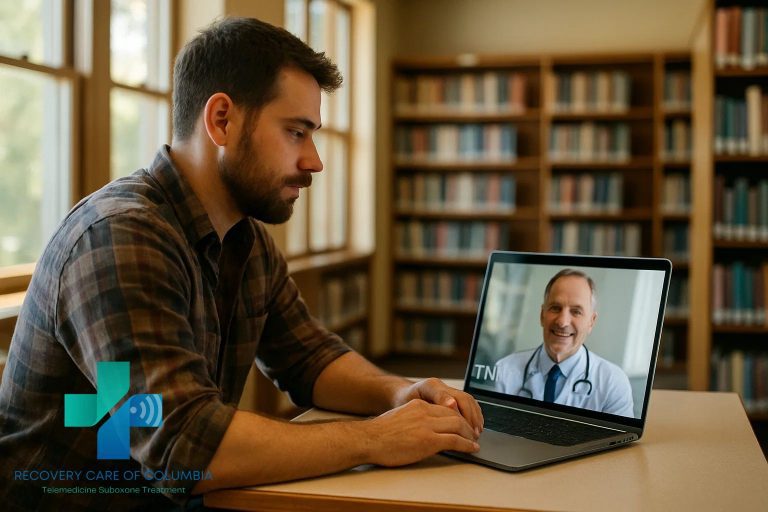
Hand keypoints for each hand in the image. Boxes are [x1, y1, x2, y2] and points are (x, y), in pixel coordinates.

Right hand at [362, 399, 479, 466]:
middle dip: (468, 425)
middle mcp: (424, 412)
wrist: (369, 440)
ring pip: (458, 425)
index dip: (459, 416)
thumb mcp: (401, 417)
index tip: (464, 424)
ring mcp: (427, 426)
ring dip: (470, 435)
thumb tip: (427, 428)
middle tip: (474, 433)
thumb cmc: (381, 433)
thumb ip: (416, 419)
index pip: (446, 407)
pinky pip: (455, 440)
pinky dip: (467, 445)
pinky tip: (471, 449)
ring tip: (474, 441)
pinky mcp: (428, 441)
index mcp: (418, 405)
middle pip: (455, 414)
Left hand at [394, 378, 483, 435]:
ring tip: (477, 432)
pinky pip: (468, 402)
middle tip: (473, 434)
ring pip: (468, 400)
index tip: (460, 424)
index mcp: (428, 386)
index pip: (445, 396)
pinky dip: (474, 413)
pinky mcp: (450, 394)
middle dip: (470, 417)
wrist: (400, 396)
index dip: (455, 411)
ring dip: (475, 416)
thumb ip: (423, 410)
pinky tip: (476, 425)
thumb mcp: (407, 409)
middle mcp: (439, 385)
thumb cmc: (402, 406)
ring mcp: (446, 389)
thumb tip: (448, 409)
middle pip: (463, 398)